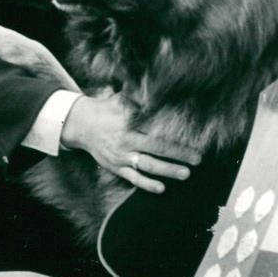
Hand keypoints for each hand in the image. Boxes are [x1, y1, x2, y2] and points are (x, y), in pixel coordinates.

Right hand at [60, 93, 201, 193]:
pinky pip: (133, 178)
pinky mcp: (115, 167)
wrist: (80, 124)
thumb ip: (139, 97)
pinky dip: (147, 184)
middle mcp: (125, 142)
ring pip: (146, 166)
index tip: (191, 140)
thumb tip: (160, 89)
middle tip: (197, 160)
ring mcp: (120, 157)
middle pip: (155, 150)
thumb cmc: (105, 109)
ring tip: (185, 174)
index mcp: (128, 124)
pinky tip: (162, 188)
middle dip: (177, 156)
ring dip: (167, 171)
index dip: (173, 138)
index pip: (155, 133)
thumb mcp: (121, 99)